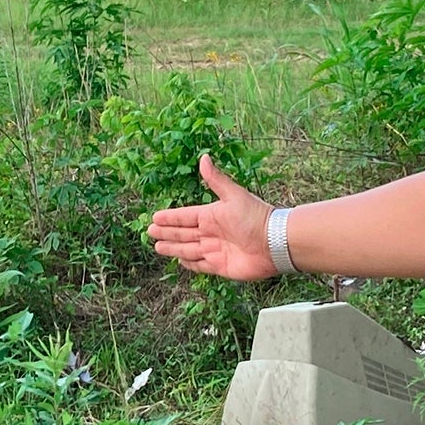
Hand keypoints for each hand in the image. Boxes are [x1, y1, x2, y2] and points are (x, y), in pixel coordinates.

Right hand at [147, 154, 278, 281]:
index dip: (170, 218)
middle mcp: (212, 233)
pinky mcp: (220, 266)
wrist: (274, 243)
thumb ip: (216, 179)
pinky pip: (200, 265)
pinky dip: (190, 264)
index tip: (155, 217)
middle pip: (183, 233)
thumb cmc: (255, 217)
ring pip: (188, 249)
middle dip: (167, 232)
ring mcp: (215, 250)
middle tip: (150, 232)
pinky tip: (180, 261)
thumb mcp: (233, 195)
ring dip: (173, 248)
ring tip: (157, 247)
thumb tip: (204, 157)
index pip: (186, 217)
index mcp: (212, 215)